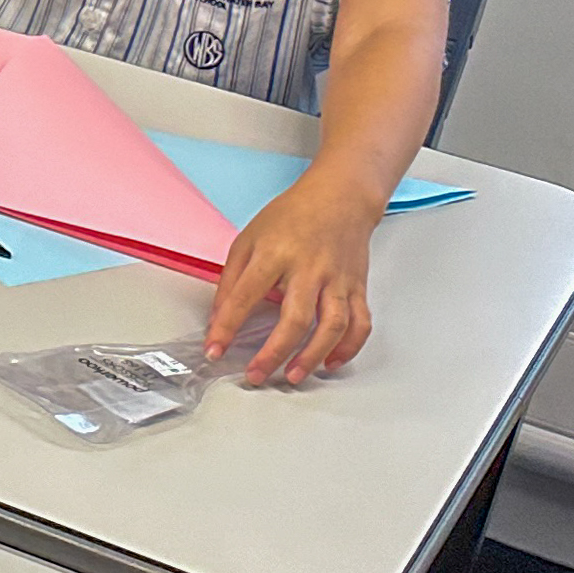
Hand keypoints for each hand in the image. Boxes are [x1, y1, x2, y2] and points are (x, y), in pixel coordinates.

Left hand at [203, 167, 384, 387]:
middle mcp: (310, 268)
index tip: (213, 350)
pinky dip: (348, 347)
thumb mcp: (248, 239)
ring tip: (293, 376)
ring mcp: (338, 279)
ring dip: (313, 355)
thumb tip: (218, 318)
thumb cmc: (292, 216)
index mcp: (275, 254)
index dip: (226, 327)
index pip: (245, 296)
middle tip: (256, 375)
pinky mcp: (358, 287)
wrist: (340, 196)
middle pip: (294, 318)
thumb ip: (231, 279)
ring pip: (332, 325)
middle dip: (273, 353)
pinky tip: (330, 361)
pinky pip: (360, 322)